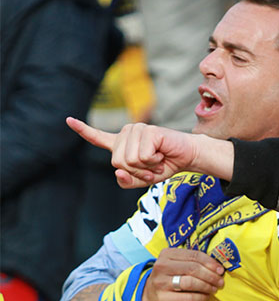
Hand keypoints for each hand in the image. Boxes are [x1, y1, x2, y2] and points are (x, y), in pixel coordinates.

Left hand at [66, 117, 198, 187]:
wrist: (187, 157)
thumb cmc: (165, 165)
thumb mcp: (143, 180)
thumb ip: (127, 181)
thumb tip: (118, 173)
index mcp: (122, 144)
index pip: (99, 138)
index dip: (83, 130)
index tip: (69, 120)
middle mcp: (127, 133)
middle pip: (117, 162)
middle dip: (136, 172)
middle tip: (151, 167)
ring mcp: (137, 130)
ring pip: (129, 161)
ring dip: (146, 167)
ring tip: (157, 160)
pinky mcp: (148, 131)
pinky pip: (142, 156)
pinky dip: (154, 162)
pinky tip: (161, 154)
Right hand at [142, 248, 224, 300]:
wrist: (149, 297)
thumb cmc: (169, 278)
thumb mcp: (177, 265)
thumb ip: (193, 262)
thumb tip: (217, 267)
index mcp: (167, 254)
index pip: (194, 255)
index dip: (210, 262)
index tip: (220, 270)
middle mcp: (162, 266)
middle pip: (193, 268)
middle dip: (211, 275)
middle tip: (220, 282)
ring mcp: (161, 282)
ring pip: (191, 282)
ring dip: (207, 286)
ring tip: (214, 289)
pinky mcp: (163, 299)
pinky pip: (188, 297)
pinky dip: (200, 297)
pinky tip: (205, 297)